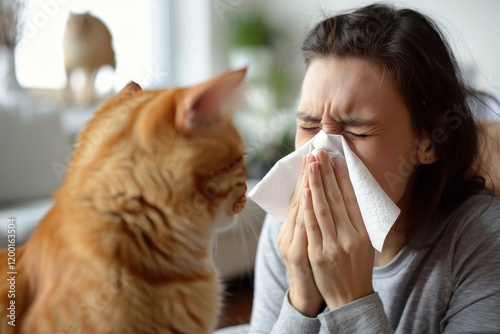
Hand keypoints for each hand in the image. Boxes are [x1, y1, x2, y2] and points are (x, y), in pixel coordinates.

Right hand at [277, 155, 323, 316]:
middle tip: (313, 153)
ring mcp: (291, 244)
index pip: (300, 199)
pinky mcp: (298, 254)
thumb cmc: (313, 271)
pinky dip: (306, 208)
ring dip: (307, 185)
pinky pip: (303, 226)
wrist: (309, 298)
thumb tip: (319, 203)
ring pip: (299, 209)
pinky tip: (309, 192)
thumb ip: (311, 226)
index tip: (312, 158)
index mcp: (290, 231)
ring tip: (312, 164)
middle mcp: (287, 234)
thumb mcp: (309, 245)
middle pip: (298, 200)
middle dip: (307, 176)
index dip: (305, 178)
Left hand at [303, 150, 373, 309]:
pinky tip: (305, 191)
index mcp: (363, 232)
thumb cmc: (357, 268)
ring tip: (311, 165)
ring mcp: (334, 246)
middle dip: (327, 174)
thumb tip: (349, 195)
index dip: (343, 178)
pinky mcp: (318, 254)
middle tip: (320, 154)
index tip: (336, 159)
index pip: (352, 199)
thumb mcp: (364, 244)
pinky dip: (308, 207)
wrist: (351, 298)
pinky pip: (311, 226)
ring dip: (316, 184)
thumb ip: (357, 221)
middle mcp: (351, 237)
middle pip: (337, 199)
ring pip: (324, 209)